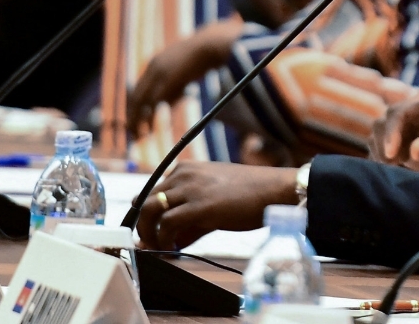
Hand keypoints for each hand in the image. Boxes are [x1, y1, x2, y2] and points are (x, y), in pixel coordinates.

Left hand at [126, 20, 243, 137]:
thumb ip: (172, 89)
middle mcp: (152, 69)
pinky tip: (158, 128)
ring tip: (142, 135)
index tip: (134, 121)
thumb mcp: (181, 74)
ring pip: (143, 102)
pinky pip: (157, 103)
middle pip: (136, 97)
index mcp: (153, 65)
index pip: (137, 90)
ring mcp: (159, 73)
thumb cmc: (201, 59)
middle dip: (133, 116)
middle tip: (132, 132)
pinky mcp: (168, 79)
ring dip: (140, 121)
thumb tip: (165, 107)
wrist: (210, 45)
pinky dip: (156, 117)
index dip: (134, 107)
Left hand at [135, 161, 297, 249]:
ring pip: (149, 210)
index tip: (151, 232)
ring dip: (148, 233)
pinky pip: (166, 224)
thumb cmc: (250, 196)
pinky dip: (163, 239)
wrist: (274, 190)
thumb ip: (191, 221)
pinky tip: (172, 249)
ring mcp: (190, 188)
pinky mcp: (199, 206)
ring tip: (158, 247)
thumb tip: (172, 242)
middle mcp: (183, 174)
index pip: (152, 192)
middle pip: (145, 200)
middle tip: (150, 244)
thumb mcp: (214, 202)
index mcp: (186, 169)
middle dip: (143, 225)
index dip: (148, 215)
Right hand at [369, 98, 418, 171]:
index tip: (391, 156)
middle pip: (384, 121)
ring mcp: (407, 125)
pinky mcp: (403, 140)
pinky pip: (381, 145)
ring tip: (394, 167)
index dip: (391, 133)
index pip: (399, 113)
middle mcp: (413, 110)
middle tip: (392, 165)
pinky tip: (391, 169)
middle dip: (383, 143)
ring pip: (379, 132)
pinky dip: (381, 157)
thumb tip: (413, 151)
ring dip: (380, 150)